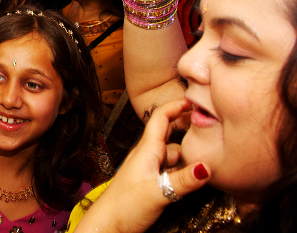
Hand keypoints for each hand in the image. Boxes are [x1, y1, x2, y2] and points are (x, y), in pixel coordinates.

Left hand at [74, 100, 209, 232]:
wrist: (108, 224)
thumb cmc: (125, 206)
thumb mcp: (158, 192)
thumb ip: (183, 180)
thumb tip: (206, 167)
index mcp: (147, 150)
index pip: (160, 119)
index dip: (176, 106)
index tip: (193, 100)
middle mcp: (148, 156)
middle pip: (171, 136)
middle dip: (188, 131)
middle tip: (211, 130)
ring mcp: (149, 169)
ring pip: (174, 155)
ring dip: (189, 154)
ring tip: (210, 156)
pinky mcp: (151, 182)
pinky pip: (171, 170)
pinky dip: (184, 169)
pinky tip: (195, 176)